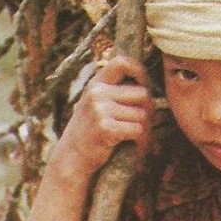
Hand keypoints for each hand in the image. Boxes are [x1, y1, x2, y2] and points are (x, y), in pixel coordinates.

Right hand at [53, 55, 152, 177]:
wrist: (72, 157)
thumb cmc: (90, 131)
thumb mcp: (96, 104)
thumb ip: (114, 91)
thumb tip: (149, 84)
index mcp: (96, 83)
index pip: (121, 62)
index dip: (140, 70)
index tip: (145, 84)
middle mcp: (97, 93)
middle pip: (142, 94)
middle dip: (149, 110)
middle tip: (146, 124)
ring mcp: (100, 109)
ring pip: (142, 114)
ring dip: (147, 129)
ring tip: (140, 138)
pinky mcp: (105, 127)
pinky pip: (138, 129)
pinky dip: (142, 141)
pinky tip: (137, 146)